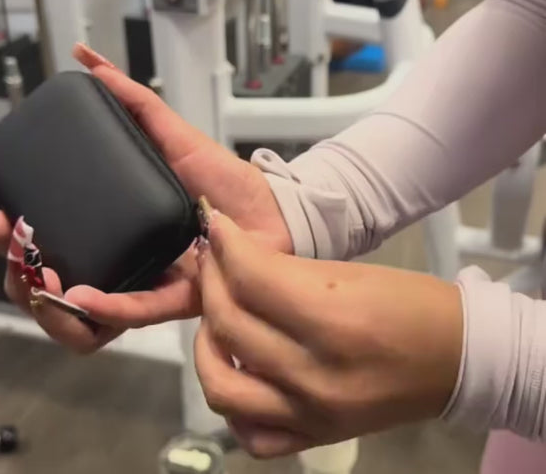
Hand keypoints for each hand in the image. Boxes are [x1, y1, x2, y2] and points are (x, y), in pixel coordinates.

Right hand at [0, 43, 290, 352]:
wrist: (270, 208)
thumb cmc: (222, 178)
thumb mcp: (173, 135)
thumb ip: (134, 103)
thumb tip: (89, 60)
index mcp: (116, 228)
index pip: (52, 242)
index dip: (16, 238)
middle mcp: (125, 262)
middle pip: (59, 284)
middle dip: (21, 274)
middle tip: (7, 241)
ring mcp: (149, 284)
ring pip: (87, 312)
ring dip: (53, 300)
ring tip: (35, 279)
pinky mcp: (180, 298)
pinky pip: (139, 311)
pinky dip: (110, 305)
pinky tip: (80, 295)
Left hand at [195, 210, 462, 457]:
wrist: (456, 360)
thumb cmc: (411, 303)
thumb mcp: (351, 274)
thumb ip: (286, 272)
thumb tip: (236, 256)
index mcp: (335, 322)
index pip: (252, 279)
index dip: (225, 245)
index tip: (215, 225)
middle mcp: (316, 377)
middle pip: (229, 326)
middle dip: (210, 281)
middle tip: (212, 260)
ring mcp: (312, 417)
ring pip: (221, 387)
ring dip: (207, 344)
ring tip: (219, 318)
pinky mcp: (314, 438)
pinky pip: (249, 434)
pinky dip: (233, 401)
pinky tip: (240, 370)